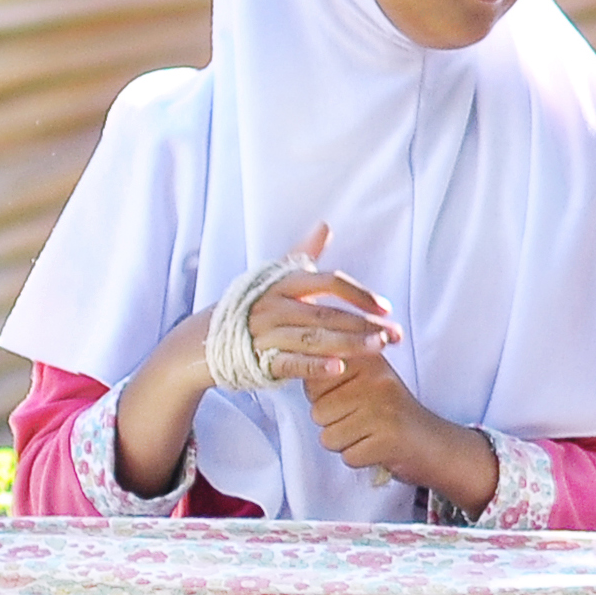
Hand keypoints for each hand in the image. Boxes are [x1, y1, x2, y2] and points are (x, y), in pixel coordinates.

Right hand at [223, 223, 399, 385]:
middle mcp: (274, 306)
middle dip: (365, 324)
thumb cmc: (244, 306)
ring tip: (378, 349)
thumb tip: (325, 225)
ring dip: (349, 344)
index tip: (385, 307)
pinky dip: (314, 366)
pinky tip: (340, 369)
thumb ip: (302, 253)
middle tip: (396, 335)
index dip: (359, 293)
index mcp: (282, 283)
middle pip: (327, 314)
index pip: (328, 282)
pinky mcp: (256, 360)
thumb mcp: (272, 276)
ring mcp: (264, 334)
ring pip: (314, 338)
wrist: (200, 341)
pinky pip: (289, 363)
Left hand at [300, 342, 491, 504]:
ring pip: (329, 437)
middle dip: (334, 424)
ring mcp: (383, 409)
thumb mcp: (367, 379)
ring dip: (346, 442)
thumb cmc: (391, 413)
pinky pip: (347, 456)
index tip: (351, 398)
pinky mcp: (388, 439)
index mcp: (369, 359)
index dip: (325, 397)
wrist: (432, 443)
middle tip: (364, 420)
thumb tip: (297, 360)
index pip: (315, 380)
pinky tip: (378, 447)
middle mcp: (377, 379)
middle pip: (318, 412)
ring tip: (370, 433)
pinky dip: (359, 458)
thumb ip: (335, 368)